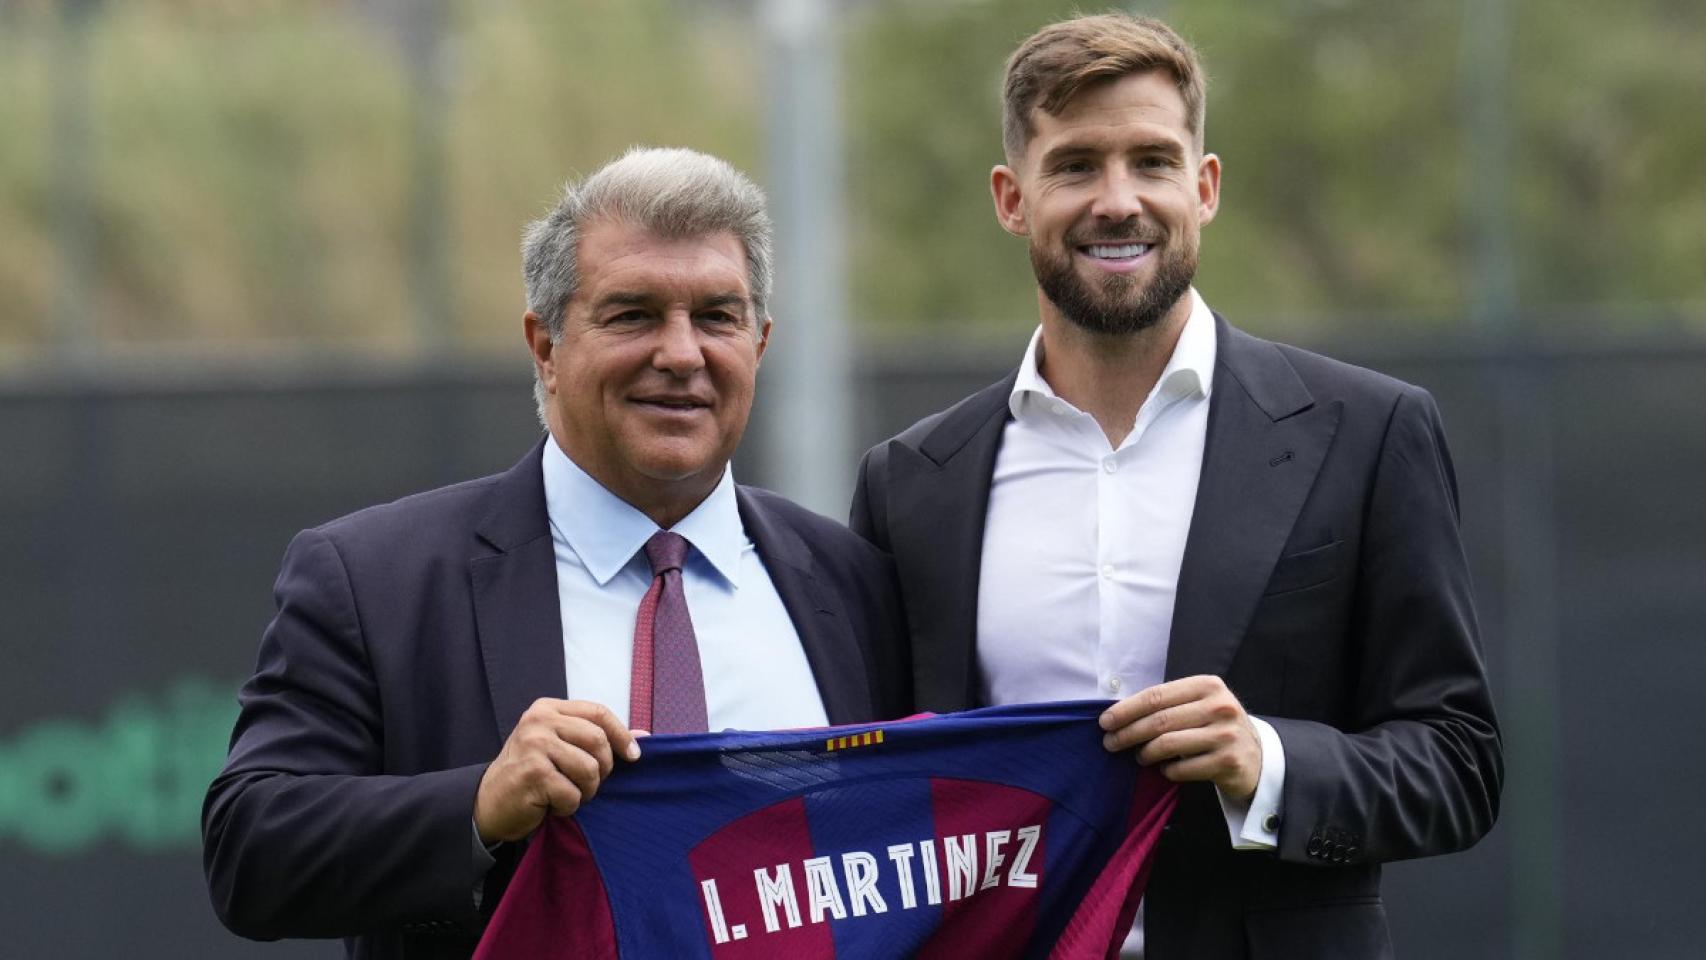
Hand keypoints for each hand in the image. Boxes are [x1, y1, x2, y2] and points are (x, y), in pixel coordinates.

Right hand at [474, 699, 639, 843]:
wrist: (488, 803)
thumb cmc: (531, 774)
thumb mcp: (561, 746)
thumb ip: (597, 737)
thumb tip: (644, 736)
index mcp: (547, 709)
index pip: (598, 712)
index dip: (621, 735)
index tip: (634, 757)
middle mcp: (538, 722)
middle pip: (597, 740)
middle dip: (603, 768)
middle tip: (590, 783)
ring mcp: (534, 746)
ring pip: (589, 769)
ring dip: (586, 791)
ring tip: (568, 793)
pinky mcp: (532, 774)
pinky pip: (572, 794)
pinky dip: (568, 806)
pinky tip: (551, 804)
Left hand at [1098, 675, 1262, 801]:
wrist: (1256, 756)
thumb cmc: (1215, 727)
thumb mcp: (1199, 705)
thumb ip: (1169, 703)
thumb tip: (1118, 713)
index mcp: (1208, 685)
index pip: (1156, 696)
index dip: (1126, 709)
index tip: (1105, 721)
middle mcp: (1219, 706)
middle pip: (1159, 720)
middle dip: (1127, 733)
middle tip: (1110, 743)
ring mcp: (1226, 735)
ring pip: (1168, 744)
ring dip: (1145, 753)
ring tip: (1139, 757)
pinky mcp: (1228, 762)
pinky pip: (1182, 769)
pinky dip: (1167, 771)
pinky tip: (1165, 770)